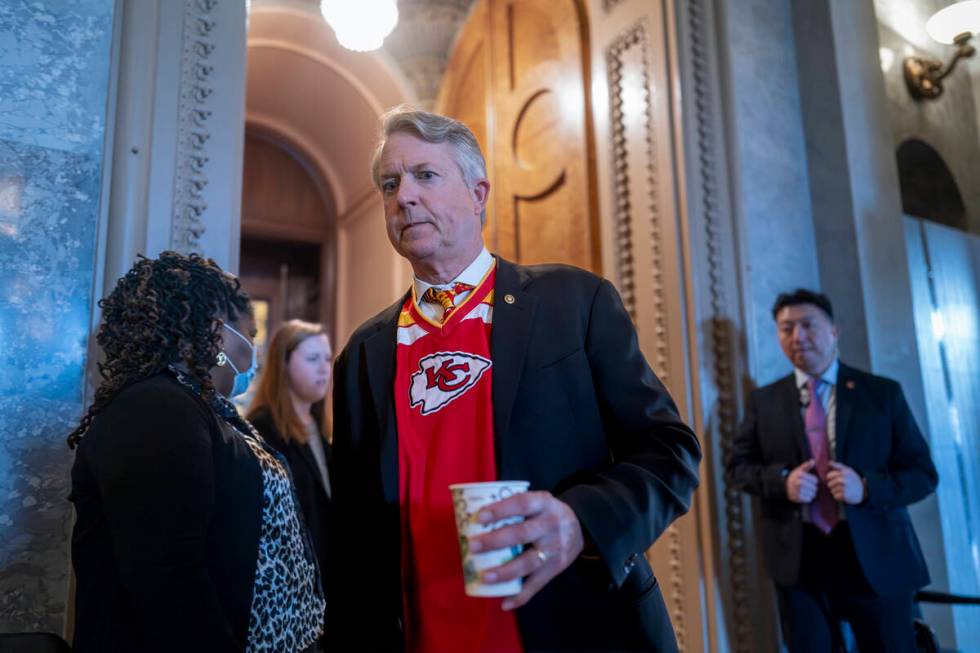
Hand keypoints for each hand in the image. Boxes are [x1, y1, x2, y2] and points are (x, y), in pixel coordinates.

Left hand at [467, 490, 584, 610]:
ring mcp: (555, 548)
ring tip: (485, 576)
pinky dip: (521, 596)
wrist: (580, 528)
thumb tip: (473, 518)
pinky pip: (537, 584)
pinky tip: (505, 603)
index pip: (522, 504)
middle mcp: (551, 525)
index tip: (479, 517)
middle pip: (522, 534)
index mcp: (543, 503)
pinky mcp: (556, 568)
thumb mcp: (538, 501)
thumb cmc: (545, 513)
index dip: (501, 510)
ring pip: (529, 562)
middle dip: (496, 541)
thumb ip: (515, 506)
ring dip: (506, 571)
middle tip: (473, 546)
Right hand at [786, 459, 817, 502]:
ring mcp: (797, 490)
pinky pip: (808, 499)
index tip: (811, 481)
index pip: (815, 480)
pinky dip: (808, 498)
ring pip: (812, 494)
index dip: (814, 481)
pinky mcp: (797, 497)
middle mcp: (798, 482)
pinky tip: (804, 495)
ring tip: (807, 491)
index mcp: (800, 475)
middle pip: (814, 487)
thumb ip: (806, 466)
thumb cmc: (794, 478)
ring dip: (811, 493)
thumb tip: (813, 461)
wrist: (784, 486)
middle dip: (813, 488)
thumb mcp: (799, 470)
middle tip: (809, 487)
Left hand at [827, 462, 865, 503]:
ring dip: (835, 492)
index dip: (830, 478)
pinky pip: (835, 496)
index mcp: (844, 473)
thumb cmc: (853, 479)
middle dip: (832, 486)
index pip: (828, 476)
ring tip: (842, 490)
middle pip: (829, 484)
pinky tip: (843, 495)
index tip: (833, 479)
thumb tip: (829, 462)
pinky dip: (838, 497)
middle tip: (838, 486)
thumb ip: (838, 465)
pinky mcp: (846, 496)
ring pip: (832, 491)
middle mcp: (844, 480)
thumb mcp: (848, 470)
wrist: (863, 491)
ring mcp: (845, 488)